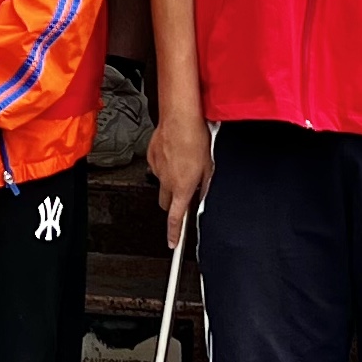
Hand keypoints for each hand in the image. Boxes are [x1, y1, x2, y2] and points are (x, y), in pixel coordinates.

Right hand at [150, 107, 210, 241]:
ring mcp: (157, 170)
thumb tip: (204, 196)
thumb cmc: (196, 139)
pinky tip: (176, 152)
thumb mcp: (209, 167)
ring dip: (171, 180)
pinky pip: (158, 167)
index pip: (175, 219)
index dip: (174, 234)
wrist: (180, 118)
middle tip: (184, 192)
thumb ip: (206, 186)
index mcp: (182, 188)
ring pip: (162, 183)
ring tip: (184, 163)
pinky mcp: (151, 157)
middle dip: (173, 202)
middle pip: (166, 203)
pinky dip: (166, 165)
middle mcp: (167, 182)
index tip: (173, 243)